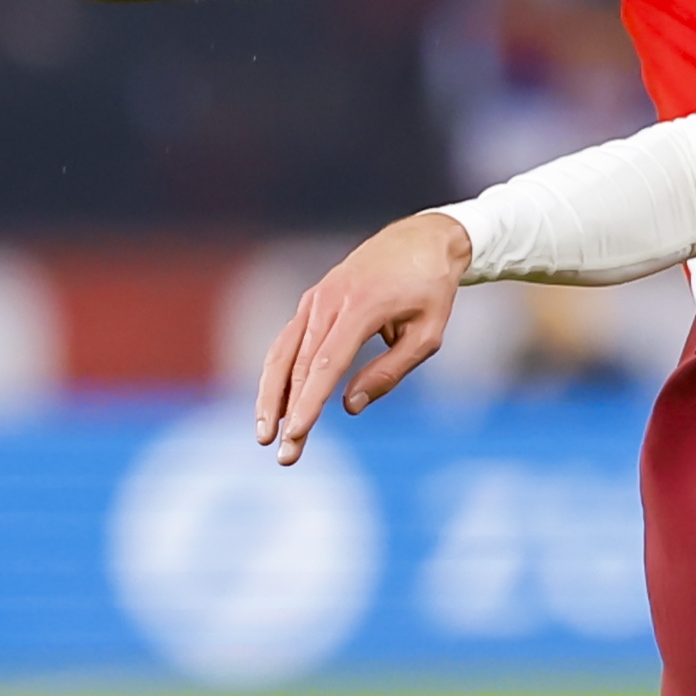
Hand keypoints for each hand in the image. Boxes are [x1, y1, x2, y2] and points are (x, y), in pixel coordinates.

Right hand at [253, 211, 476, 459]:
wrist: (421, 240)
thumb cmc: (431, 291)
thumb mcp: (428, 335)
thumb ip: (389, 372)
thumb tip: (350, 407)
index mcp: (360, 307)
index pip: (325, 364)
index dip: (308, 403)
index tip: (296, 434)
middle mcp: (329, 301)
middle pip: (298, 365)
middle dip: (287, 413)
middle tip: (283, 454)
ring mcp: (315, 299)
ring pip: (282, 353)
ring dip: (270, 397)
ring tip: (264, 434)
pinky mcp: (311, 302)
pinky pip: (287, 342)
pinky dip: (277, 375)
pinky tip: (274, 405)